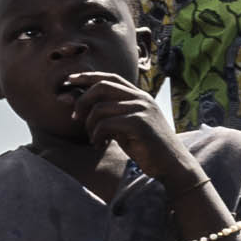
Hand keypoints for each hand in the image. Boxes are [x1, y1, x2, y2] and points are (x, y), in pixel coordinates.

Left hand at [61, 69, 184, 182]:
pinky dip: (96, 136)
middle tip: (75, 118)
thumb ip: (106, 114)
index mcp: (138, 96)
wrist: (171, 164)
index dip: (88, 77)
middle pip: (102, 86)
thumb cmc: (144, 146)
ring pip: (99, 108)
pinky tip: (100, 145)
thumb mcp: (122, 126)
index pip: (110, 77)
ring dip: (89, 125)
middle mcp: (141, 98)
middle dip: (82, 101)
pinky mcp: (139, 123)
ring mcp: (142, 109)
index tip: (69, 80)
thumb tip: (75, 102)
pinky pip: (105, 124)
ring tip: (94, 139)